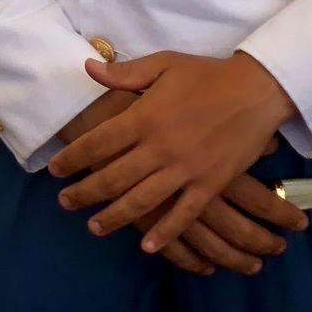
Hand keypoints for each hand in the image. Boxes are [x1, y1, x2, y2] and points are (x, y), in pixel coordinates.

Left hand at [49, 52, 296, 254]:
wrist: (257, 91)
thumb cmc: (206, 75)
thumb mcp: (162, 65)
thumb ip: (124, 74)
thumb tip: (87, 68)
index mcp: (143, 117)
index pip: (97, 143)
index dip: (73, 158)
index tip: (54, 170)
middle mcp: (159, 147)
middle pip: (113, 176)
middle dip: (84, 193)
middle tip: (64, 203)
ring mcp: (185, 168)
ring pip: (142, 200)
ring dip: (115, 217)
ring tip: (94, 227)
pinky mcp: (211, 183)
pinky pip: (184, 214)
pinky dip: (165, 232)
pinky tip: (148, 247)